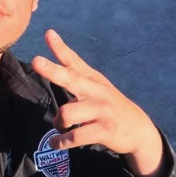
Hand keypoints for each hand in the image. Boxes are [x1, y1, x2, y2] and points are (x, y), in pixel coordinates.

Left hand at [32, 30, 164, 176]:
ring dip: (59, 123)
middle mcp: (97, 91)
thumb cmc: (110, 107)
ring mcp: (101, 110)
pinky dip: (62, 141)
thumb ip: (77, 79)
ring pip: (67, 113)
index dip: (60, 48)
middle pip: (70, 78)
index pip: (74, 61)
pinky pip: (75, 136)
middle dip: (52, 70)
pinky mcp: (104, 130)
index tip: (48, 33)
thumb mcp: (98, 88)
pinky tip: (57, 143)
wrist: (139, 129)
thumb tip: (52, 73)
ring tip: (61, 128)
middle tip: (35, 61)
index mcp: (93, 79)